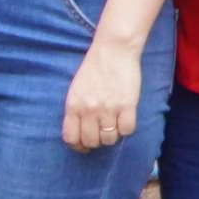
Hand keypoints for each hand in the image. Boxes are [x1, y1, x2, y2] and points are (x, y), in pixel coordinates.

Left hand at [62, 36, 144, 151]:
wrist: (113, 51)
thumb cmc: (93, 68)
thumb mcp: (76, 90)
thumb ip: (76, 110)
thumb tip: (80, 131)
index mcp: (73, 106)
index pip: (71, 137)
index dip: (78, 146)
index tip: (84, 147)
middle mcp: (88, 110)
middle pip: (91, 141)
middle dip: (96, 142)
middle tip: (101, 135)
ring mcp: (108, 109)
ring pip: (109, 139)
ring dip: (112, 136)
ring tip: (113, 126)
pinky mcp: (127, 106)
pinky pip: (127, 130)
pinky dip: (126, 129)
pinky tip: (125, 120)